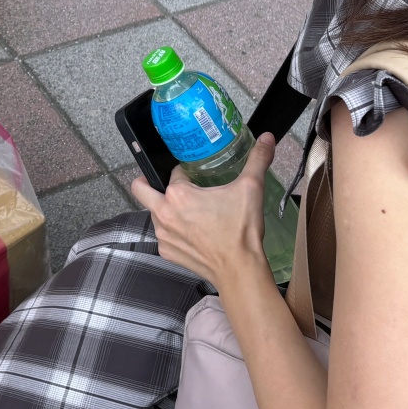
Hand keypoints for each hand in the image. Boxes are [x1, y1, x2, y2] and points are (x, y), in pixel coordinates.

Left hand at [129, 133, 276, 288]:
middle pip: (140, 189)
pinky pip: (163, 236)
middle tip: (165, 183)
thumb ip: (257, 159)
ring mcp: (163, 236)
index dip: (184, 171)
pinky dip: (173, 231)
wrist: (240, 270)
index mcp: (178, 194)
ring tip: (189, 211)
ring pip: (154, 213)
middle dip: (147, 182)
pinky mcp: (167, 253)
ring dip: (166, 209)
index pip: (173, 173)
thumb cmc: (241, 231)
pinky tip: (192, 232)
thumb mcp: (251, 188)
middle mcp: (163, 214)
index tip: (195, 175)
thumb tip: (266, 138)